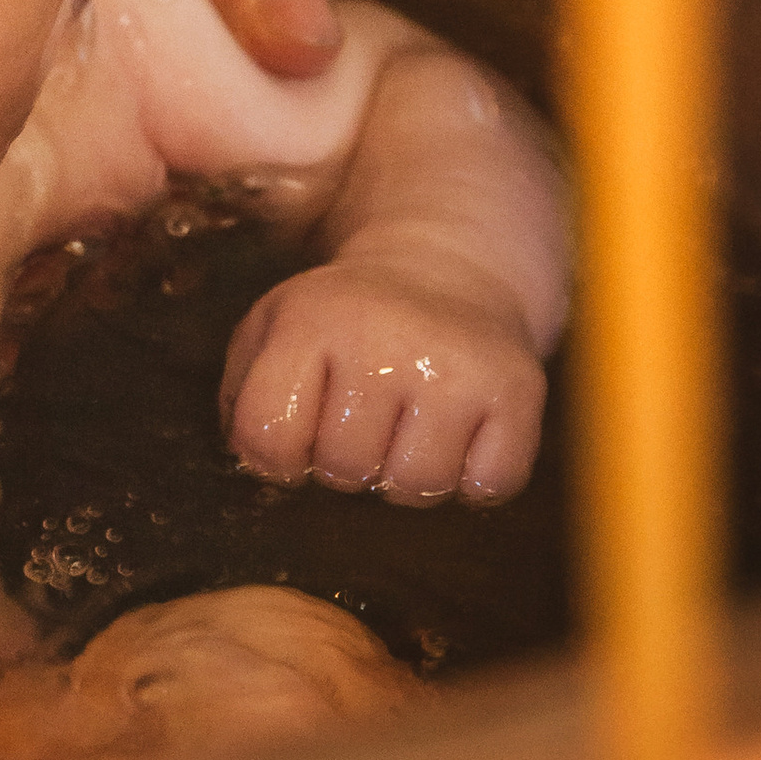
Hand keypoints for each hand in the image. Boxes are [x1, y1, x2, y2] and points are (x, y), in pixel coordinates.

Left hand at [220, 255, 545, 504]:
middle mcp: (385, 337)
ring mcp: (456, 364)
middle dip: (346, 463)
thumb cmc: (347, 322)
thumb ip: (243, 395)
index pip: (268, 440)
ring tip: (407, 429)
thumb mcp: (276, 328)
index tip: (297, 436)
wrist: (447, 271)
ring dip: (408, 476)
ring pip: (417, 487)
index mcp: (312, 319)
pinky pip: (489, 486)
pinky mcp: (517, 389)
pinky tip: (460, 434)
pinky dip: (474, 478)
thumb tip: (254, 467)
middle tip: (362, 423)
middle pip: (345, 469)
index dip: (277, 457)